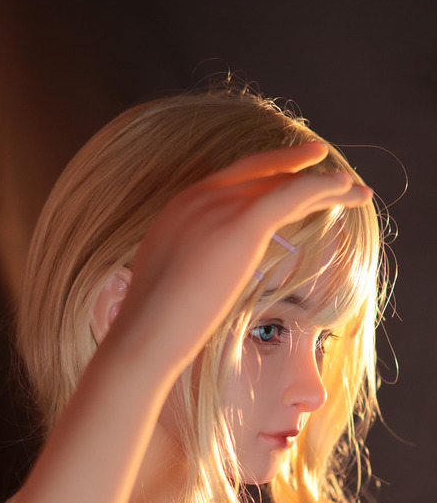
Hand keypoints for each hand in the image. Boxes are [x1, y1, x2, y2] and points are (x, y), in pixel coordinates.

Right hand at [113, 143, 371, 375]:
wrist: (146, 334)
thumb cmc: (153, 326)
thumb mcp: (166, 283)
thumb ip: (187, 265)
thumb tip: (199, 281)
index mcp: (180, 207)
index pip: (232, 179)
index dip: (265, 171)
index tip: (290, 170)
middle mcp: (199, 197)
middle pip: (260, 173)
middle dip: (297, 168)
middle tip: (328, 167)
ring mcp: (219, 206)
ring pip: (283, 182)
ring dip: (324, 184)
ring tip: (357, 189)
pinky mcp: (242, 224)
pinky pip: (292, 195)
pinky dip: (322, 187)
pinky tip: (346, 188)